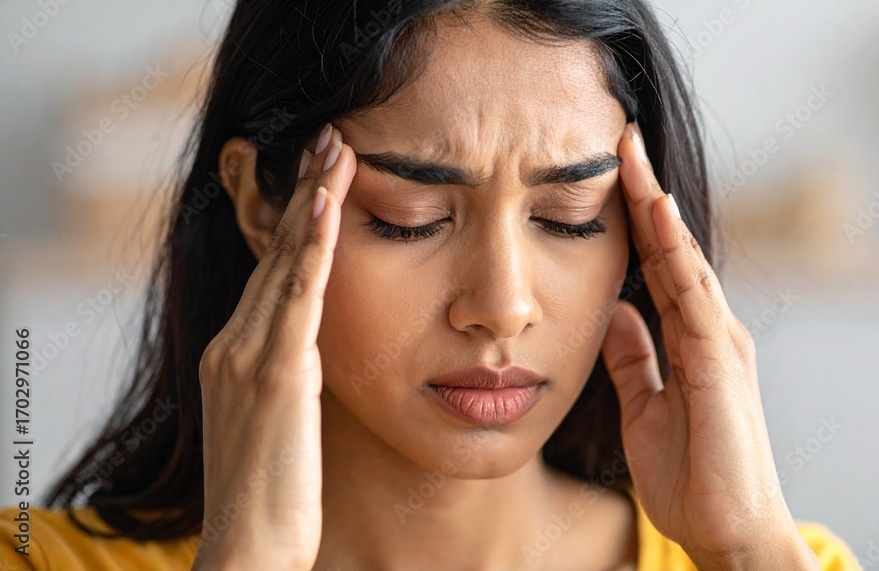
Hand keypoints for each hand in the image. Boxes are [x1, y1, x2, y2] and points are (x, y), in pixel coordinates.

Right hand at [192, 124, 355, 570]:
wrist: (249, 548)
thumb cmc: (273, 497)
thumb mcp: (280, 424)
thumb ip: (292, 380)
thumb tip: (315, 356)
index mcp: (238, 356)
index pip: (271, 273)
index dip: (295, 222)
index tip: (319, 176)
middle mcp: (235, 345)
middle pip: (275, 253)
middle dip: (302, 193)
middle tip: (328, 137)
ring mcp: (248, 357)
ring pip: (284, 263)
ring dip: (310, 201)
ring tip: (333, 147)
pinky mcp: (273, 375)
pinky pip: (297, 298)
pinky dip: (311, 247)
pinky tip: (327, 204)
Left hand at [600, 123, 819, 569]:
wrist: (730, 532)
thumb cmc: (693, 477)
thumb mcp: (645, 409)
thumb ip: (635, 362)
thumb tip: (616, 316)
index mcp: (692, 340)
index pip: (662, 264)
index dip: (637, 217)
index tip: (611, 172)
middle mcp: (711, 331)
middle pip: (676, 249)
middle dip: (648, 194)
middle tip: (621, 139)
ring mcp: (721, 344)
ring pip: (687, 261)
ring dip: (660, 209)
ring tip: (634, 158)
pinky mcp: (721, 365)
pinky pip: (694, 298)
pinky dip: (677, 254)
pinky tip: (658, 218)